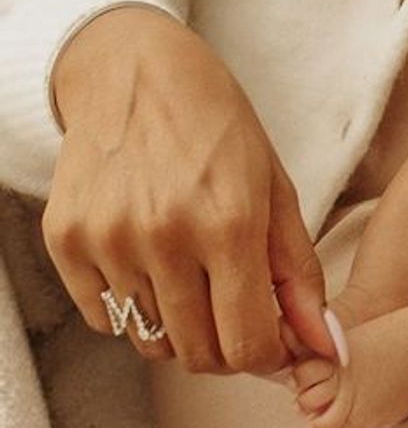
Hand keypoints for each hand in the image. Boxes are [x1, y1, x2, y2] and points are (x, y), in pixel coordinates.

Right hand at [43, 7, 337, 374]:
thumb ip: (299, 271)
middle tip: (235, 306)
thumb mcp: (275, 187)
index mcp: (229, 221)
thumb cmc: (218, 127)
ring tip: (193, 274)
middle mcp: (165, 237)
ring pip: (149, 340)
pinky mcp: (66, 242)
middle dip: (226, 345)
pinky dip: (132, 307)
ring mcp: (109, 241)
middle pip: (197, 353)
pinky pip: (103, 318)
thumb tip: (320, 343)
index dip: (266, 355)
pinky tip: (150, 261)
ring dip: (179, 326)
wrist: (136, 72)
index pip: (246, 344)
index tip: (273, 338)